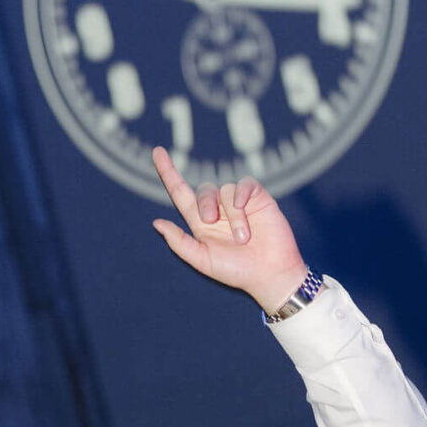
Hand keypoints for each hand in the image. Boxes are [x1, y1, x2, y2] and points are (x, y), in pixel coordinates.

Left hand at [150, 147, 310, 310]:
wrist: (271, 274)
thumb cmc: (237, 271)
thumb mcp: (203, 260)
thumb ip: (179, 242)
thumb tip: (156, 223)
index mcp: (201, 223)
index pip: (180, 192)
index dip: (168, 172)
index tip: (157, 152)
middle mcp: (218, 210)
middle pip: (204, 190)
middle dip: (205, 203)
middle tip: (212, 221)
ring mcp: (238, 202)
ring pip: (226, 191)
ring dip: (233, 215)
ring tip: (244, 237)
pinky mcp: (257, 198)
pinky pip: (245, 184)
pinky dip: (242, 193)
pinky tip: (246, 206)